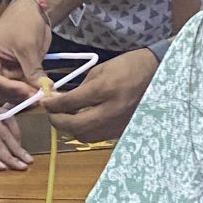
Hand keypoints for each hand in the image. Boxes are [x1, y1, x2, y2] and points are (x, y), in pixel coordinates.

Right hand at [0, 0, 51, 104]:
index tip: (28, 93)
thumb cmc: (24, 22)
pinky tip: (42, 92)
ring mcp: (3, 71)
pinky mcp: (15, 73)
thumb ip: (33, 71)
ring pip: (10, 93)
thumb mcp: (27, 47)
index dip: (9, 89)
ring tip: (42, 95)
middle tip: (38, 98)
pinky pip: (20, 88)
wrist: (32, 11)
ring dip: (25, 97)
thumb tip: (44, 92)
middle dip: (18, 96)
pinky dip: (30, 91)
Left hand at [40, 48, 155, 142]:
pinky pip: (97, 136)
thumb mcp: (100, 70)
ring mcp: (117, 123)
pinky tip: (83, 120)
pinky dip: (85, 130)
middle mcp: (110, 110)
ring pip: (84, 136)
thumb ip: (80, 87)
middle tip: (51, 113)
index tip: (45, 102)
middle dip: (57, 121)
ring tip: (66, 117)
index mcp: (104, 89)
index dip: (53, 104)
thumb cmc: (127, 66)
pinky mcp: (122, 130)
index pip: (70, 103)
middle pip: (75, 125)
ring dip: (70, 128)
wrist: (156, 75)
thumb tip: (61, 99)